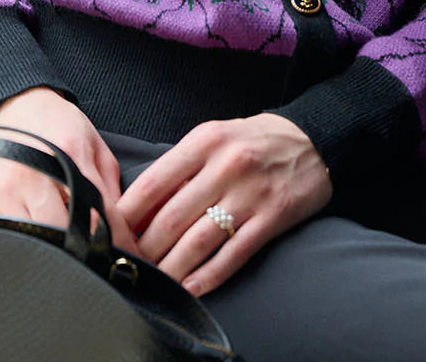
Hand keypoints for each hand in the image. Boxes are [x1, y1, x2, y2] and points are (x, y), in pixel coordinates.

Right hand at [0, 86, 144, 257]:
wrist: (17, 106)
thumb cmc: (59, 125)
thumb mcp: (94, 146)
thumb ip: (110, 187)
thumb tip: (123, 233)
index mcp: (69, 155)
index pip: (99, 213)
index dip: (116, 241)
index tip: (126, 259)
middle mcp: (35, 174)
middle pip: (66, 234)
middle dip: (86, 251)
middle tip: (97, 259)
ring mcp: (6, 192)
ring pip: (39, 243)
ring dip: (57, 253)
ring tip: (70, 253)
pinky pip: (13, 240)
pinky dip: (31, 246)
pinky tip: (43, 241)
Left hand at [115, 113, 332, 298]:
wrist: (313, 139)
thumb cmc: (253, 140)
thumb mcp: (214, 138)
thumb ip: (182, 168)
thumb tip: (140, 208)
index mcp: (204, 141)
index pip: (154, 182)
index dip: (127, 214)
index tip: (111, 233)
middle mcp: (225, 165)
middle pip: (172, 217)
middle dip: (145, 248)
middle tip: (128, 265)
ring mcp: (250, 193)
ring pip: (199, 240)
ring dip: (172, 268)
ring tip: (155, 282)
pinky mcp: (272, 217)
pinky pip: (234, 254)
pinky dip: (208, 275)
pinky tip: (191, 287)